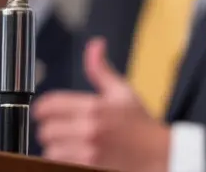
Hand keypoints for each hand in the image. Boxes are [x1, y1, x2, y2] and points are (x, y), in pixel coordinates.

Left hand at [33, 37, 170, 171]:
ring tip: (67, 145)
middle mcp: (88, 130)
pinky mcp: (89, 169)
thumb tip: (95, 45)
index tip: (46, 112)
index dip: (43, 108)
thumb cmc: (141, 125)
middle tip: (60, 130)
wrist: (162, 155)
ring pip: (50, 150)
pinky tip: (73, 156)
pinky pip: (60, 164)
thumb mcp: (122, 93)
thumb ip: (101, 69)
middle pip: (45, 129)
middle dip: (50, 128)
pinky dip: (63, 160)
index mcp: (94, 108)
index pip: (49, 105)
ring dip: (55, 147)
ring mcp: (89, 153)